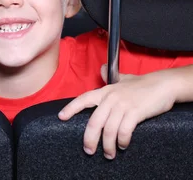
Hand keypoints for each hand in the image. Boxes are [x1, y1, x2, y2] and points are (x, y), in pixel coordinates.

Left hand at [58, 64, 175, 158]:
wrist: (162, 84)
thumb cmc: (142, 84)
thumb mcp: (122, 78)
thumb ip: (111, 76)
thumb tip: (101, 68)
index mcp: (104, 91)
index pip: (83, 99)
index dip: (70, 108)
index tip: (61, 117)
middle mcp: (110, 98)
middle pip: (94, 121)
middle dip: (90, 138)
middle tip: (89, 150)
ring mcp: (122, 105)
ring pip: (108, 129)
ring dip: (107, 145)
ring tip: (109, 154)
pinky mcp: (135, 112)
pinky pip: (124, 131)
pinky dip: (122, 141)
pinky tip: (123, 145)